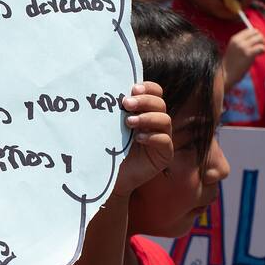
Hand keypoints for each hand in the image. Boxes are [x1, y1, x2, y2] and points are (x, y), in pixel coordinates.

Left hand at [113, 82, 171, 197]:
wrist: (108, 176)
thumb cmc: (106, 148)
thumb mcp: (109, 126)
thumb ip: (112, 109)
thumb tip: (99, 88)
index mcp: (144, 111)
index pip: (155, 92)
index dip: (148, 88)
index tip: (132, 89)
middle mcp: (155, 122)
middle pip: (160, 103)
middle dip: (144, 101)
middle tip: (126, 103)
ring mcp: (162, 137)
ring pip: (165, 120)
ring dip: (147, 117)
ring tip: (128, 122)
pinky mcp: (164, 154)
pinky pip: (165, 141)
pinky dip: (152, 137)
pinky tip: (138, 138)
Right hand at [223, 28, 264, 84]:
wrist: (226, 74)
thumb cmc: (230, 63)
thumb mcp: (233, 48)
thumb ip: (242, 42)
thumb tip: (256, 38)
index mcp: (235, 38)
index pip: (250, 30)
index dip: (256, 35)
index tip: (256, 41)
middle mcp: (239, 41)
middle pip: (256, 33)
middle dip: (261, 39)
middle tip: (260, 46)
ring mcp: (244, 47)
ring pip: (260, 39)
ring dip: (263, 44)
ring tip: (260, 51)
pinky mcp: (249, 54)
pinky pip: (261, 47)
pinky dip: (263, 50)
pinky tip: (261, 54)